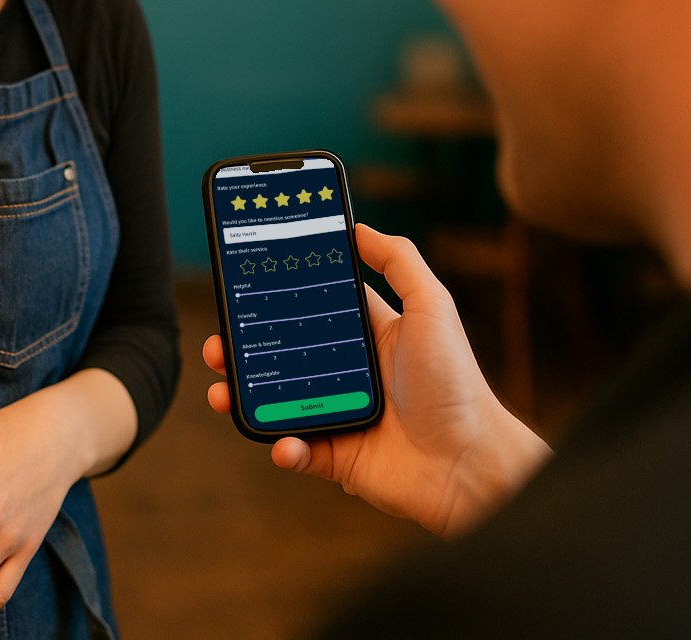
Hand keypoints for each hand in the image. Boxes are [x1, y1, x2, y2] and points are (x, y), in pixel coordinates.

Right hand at [205, 224, 550, 536]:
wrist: (469, 463)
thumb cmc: (456, 382)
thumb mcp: (432, 306)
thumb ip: (399, 260)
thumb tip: (359, 227)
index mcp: (369, 335)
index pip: (314, 307)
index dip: (280, 297)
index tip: (247, 283)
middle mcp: (350, 374)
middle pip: (285, 354)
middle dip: (246, 347)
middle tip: (221, 341)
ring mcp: (340, 415)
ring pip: (277, 403)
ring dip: (245, 396)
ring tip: (223, 390)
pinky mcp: (337, 458)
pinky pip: (296, 450)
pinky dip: (282, 446)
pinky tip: (284, 440)